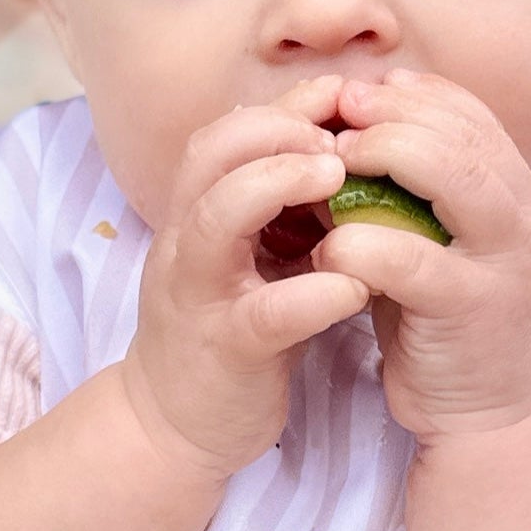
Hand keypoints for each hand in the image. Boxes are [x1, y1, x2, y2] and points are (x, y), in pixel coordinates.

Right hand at [124, 91, 368, 477]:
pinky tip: (358, 284)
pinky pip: (264, 313)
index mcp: (195, 219)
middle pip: (209, 155)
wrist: (173, 431)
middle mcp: (186, 246)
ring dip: (278, 183)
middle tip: (340, 134)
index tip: (340, 99)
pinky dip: (313, 293)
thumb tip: (340, 150)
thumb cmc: (225, 337)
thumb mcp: (247, 261)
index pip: (222, 135)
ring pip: (218, 217)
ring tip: (339, 177)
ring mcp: (199, 297)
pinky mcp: (226, 352)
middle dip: (276, 128)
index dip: (281, 106)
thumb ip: (279, 213)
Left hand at [308, 70, 530, 439]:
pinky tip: (325, 243)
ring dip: (383, 156)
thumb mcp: (440, 249)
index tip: (362, 90)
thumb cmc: (445, 331)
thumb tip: (360, 127)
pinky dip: (361, 241)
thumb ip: (418, 196)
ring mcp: (510, 266)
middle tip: (336, 110)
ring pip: (453, 176)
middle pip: (465, 136)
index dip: (417, 95)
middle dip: (394, 113)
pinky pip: (412, 258)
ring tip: (328, 162)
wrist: (484, 425)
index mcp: (526, 201)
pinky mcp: (473, 310)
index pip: (477, 119)